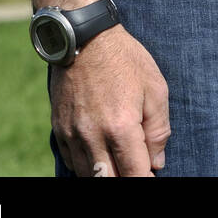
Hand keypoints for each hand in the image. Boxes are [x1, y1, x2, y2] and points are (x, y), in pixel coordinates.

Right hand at [50, 23, 170, 176]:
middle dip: (125, 178)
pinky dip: (86, 166)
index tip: (151, 175)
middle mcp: (93, 136)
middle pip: (109, 181)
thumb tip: (156, 163)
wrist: (84, 36)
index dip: (146, 180)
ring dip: (106, 174)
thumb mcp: (155, 87)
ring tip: (119, 161)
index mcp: (121, 127)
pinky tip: (99, 155)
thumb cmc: (125, 59)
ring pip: (88, 176)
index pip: (134, 176)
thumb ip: (158, 130)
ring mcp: (72, 134)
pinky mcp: (59, 128)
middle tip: (136, 167)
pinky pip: (71, 162)